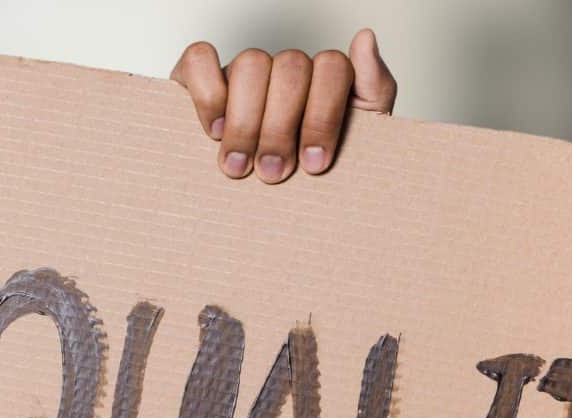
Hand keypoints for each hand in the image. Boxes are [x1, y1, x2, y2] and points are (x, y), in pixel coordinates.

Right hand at [170, 28, 396, 183]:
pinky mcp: (198, 79)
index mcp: (322, 81)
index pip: (331, 67)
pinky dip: (207, 94)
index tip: (314, 164)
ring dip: (245, 121)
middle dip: (281, 128)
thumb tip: (365, 39)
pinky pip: (199, 60)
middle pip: (290, 68)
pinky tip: (214, 131)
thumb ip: (373, 89)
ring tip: (239, 166)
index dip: (323, 116)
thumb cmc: (308, 177)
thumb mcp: (357, 143)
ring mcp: (241, 74)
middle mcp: (282, 72)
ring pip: (249, 65)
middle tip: (273, 173)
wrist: (271, 223)